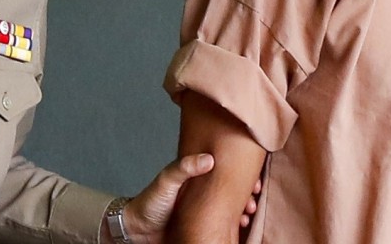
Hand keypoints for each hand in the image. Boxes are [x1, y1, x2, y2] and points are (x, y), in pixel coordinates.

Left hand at [108, 154, 260, 243]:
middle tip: (253, 199)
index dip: (243, 175)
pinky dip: (234, 226)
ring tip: (247, 214)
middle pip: (233, 192)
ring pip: (231, 210)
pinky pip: (223, 226)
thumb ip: (184, 167)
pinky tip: (240, 226)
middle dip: (248, 195)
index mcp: (198, 179)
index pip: (226, 173)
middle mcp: (205, 195)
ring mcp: (205, 212)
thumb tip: (209, 159)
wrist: (136, 231)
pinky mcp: (202, 228)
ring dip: (243, 211)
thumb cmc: (149, 202)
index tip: (255, 180)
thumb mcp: (166, 180)